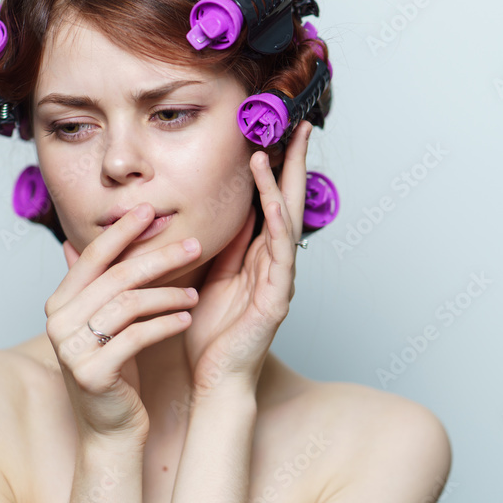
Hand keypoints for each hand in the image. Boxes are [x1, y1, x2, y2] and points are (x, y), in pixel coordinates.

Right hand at [45, 204, 201, 443]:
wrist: (109, 428)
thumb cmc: (113, 369)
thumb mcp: (104, 321)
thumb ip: (99, 282)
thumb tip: (85, 237)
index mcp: (59, 303)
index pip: (94, 256)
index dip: (123, 231)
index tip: (151, 211)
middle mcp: (58, 322)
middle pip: (116, 276)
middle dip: (159, 257)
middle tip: (194, 245)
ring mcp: (71, 348)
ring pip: (129, 304)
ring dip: (168, 294)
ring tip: (195, 293)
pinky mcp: (92, 372)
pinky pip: (137, 336)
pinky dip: (166, 324)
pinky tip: (187, 318)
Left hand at [183, 121, 311, 396]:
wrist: (211, 378)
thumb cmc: (206, 331)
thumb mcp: (203, 273)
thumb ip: (211, 242)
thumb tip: (204, 205)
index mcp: (254, 254)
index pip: (267, 199)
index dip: (272, 165)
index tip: (271, 129)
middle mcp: (272, 261)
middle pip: (287, 200)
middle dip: (293, 162)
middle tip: (299, 124)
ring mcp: (279, 279)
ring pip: (286, 219)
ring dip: (283, 182)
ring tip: (279, 148)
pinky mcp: (277, 298)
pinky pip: (280, 253)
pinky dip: (279, 223)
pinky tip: (275, 200)